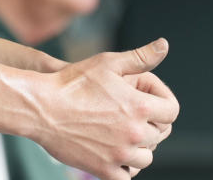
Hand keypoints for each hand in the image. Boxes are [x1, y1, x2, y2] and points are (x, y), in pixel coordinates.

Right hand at [31, 39, 178, 179]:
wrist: (40, 107)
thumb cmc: (72, 82)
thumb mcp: (107, 62)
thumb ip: (140, 57)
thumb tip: (163, 45)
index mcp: (140, 106)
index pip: (172, 111)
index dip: (162, 102)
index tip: (146, 99)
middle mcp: (135, 133)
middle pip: (158, 134)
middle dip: (146, 123)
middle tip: (122, 113)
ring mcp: (120, 154)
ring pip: (145, 158)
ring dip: (137, 147)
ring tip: (117, 133)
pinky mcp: (104, 170)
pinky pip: (127, 176)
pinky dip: (123, 167)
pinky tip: (111, 152)